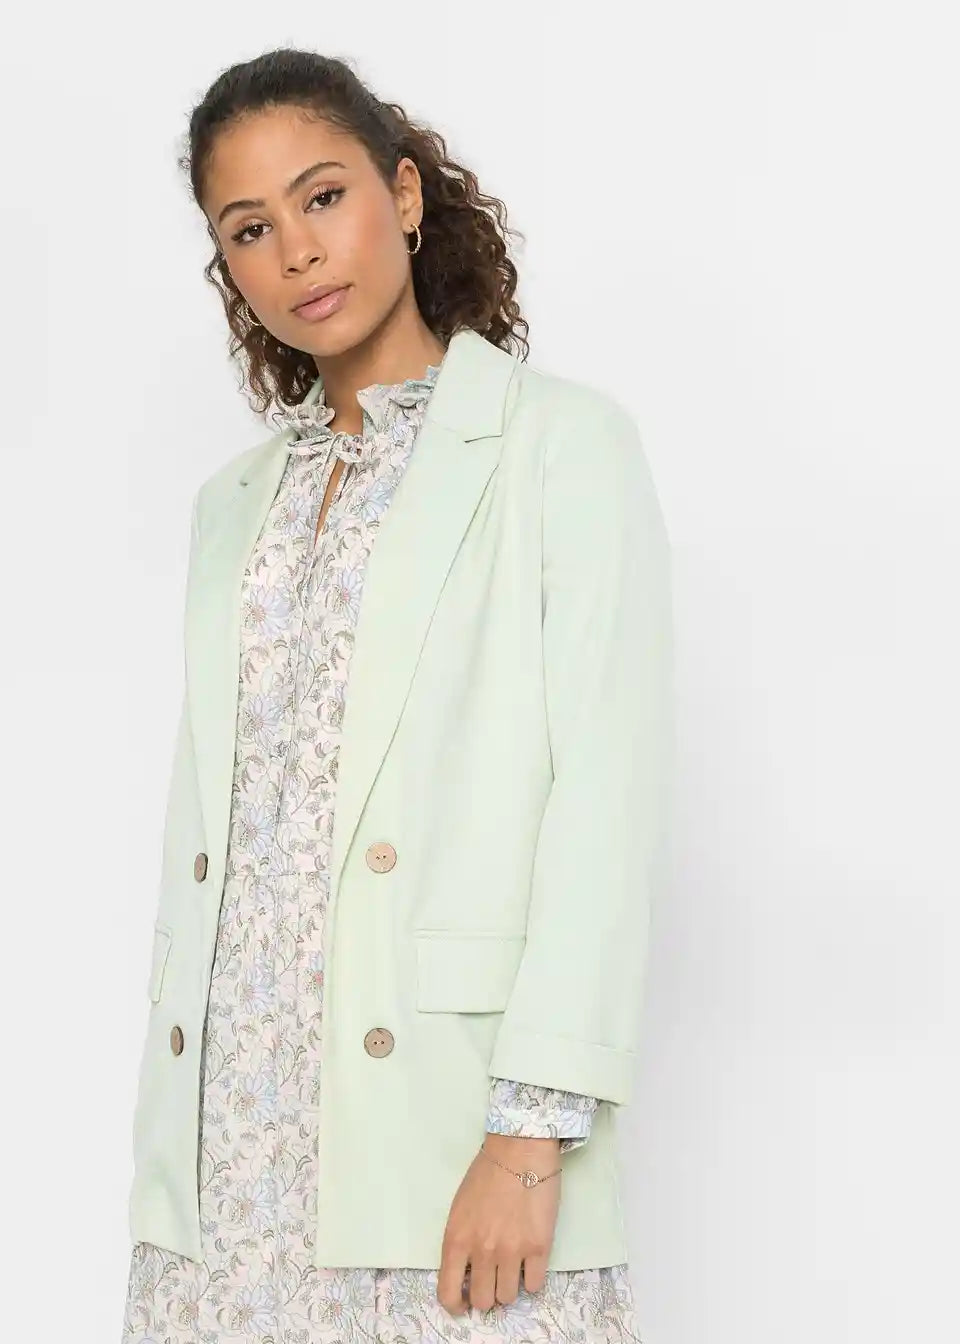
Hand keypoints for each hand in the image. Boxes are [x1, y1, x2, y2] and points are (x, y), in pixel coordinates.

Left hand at [436, 1134, 561, 1314]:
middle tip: (493, 1279)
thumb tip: (467, 1272)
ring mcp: (513, 1251)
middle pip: (483, 1301)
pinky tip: (530, 1262)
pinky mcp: (540, 1247)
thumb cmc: (486, 1173)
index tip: (463, 1304)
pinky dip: (531, 1279)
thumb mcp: (460, 1208)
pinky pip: (534, 1285)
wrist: (520, 1149)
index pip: (448, 1293)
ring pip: (508, 1297)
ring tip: (512, 1267)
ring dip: (509, 1287)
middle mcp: (483, 1251)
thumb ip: (460, 1241)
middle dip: (486, 1295)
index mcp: (457, 1240)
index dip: (456, 1305)